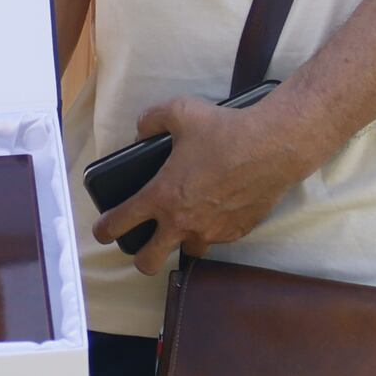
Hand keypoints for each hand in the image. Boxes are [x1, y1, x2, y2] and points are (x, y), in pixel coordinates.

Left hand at [95, 89, 328, 262]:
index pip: (120, 223)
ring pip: (188, 253)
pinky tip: (216, 211)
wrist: (273, 147)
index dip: (104, 231)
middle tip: (144, 246)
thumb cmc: (225, 131)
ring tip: (186, 227)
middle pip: (149, 262)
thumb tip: (142, 130)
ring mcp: (211, 231)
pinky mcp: (236, 232)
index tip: (102, 232)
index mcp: (162, 196)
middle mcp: (183, 222)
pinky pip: (217, 239)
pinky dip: (212, 230)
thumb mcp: (181, 112)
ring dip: (183, 243)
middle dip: (141, 259)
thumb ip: (153, 120)